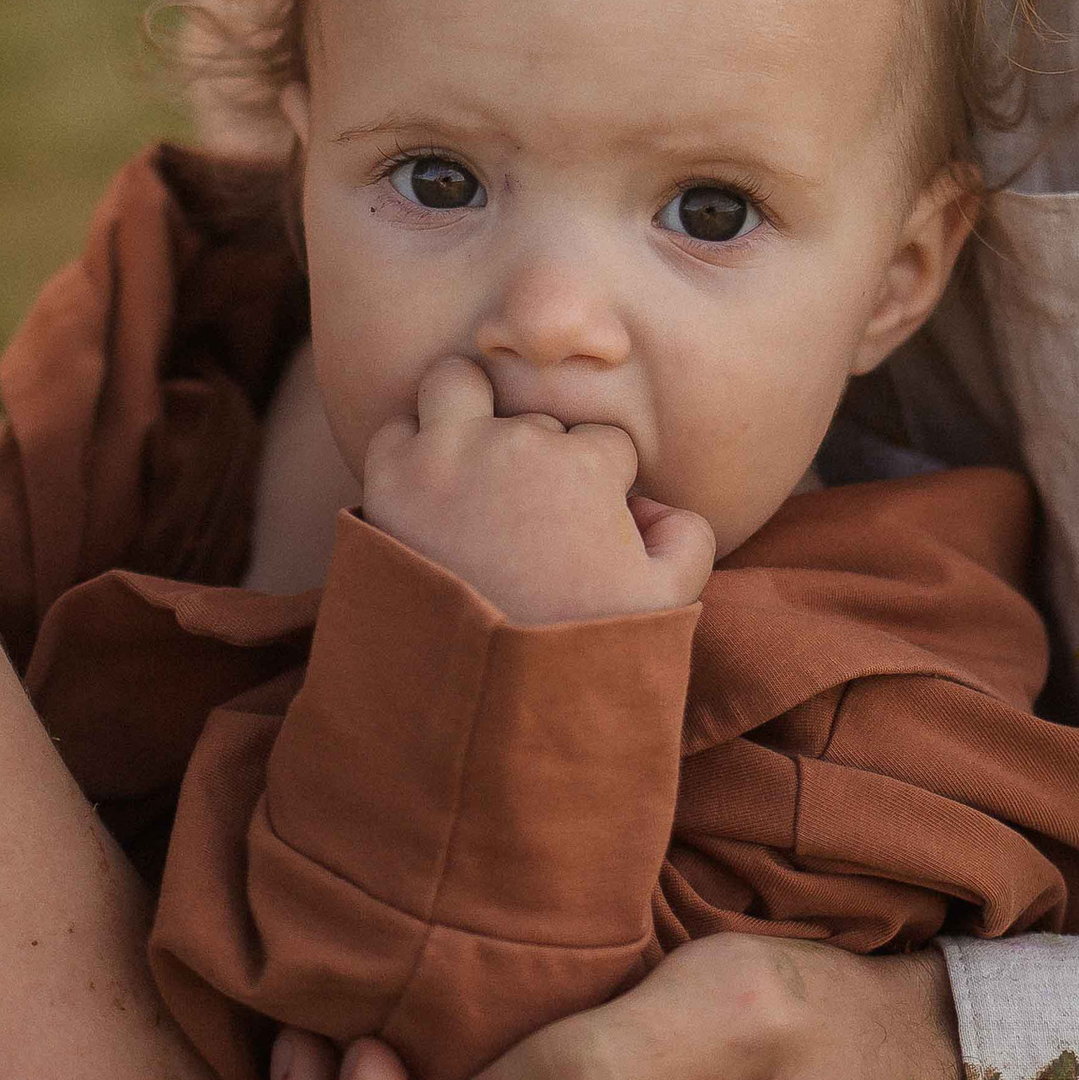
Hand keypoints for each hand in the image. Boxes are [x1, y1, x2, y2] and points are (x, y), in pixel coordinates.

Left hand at [360, 356, 713, 623]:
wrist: (484, 695)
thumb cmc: (580, 650)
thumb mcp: (666, 603)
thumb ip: (688, 539)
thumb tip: (657, 506)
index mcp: (585, 464)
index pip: (605, 440)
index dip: (603, 482)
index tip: (587, 525)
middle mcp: (515, 442)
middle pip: (535, 417)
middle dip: (538, 454)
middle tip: (528, 518)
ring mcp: (446, 455)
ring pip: (456, 384)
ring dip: (468, 411)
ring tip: (473, 465)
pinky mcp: (389, 481)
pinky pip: (395, 430)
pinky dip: (410, 450)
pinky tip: (427, 490)